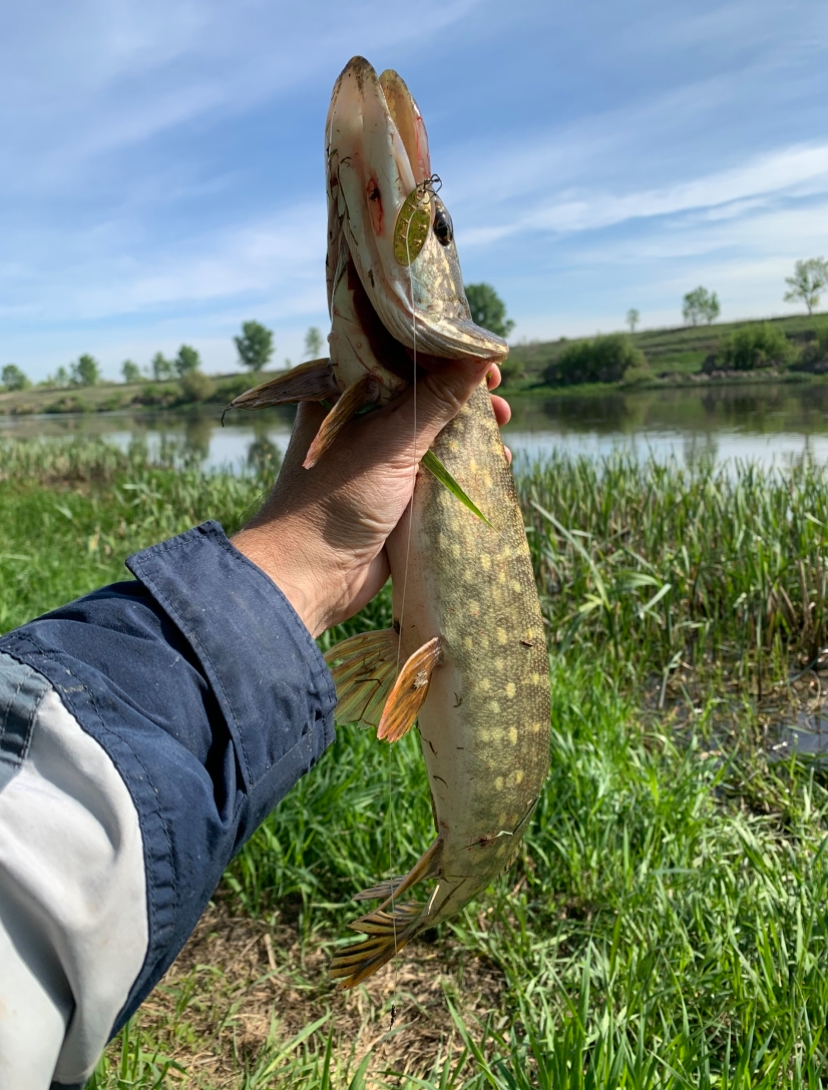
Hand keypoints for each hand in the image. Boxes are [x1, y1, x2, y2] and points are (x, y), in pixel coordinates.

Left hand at [232, 362, 510, 636]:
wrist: (309, 576)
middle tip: (498, 392)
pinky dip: (464, 465)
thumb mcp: (390, 443)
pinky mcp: (394, 495)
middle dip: (463, 394)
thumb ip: (436, 400)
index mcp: (342, 395)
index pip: (397, 358)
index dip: (441, 353)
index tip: (479, 354)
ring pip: (433, 434)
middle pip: (422, 395)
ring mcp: (377, 460)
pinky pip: (436, 472)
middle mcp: (359, 421)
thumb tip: (479, 353)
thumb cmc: (336, 499)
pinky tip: (494, 461)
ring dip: (469, 430)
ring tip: (503, 425)